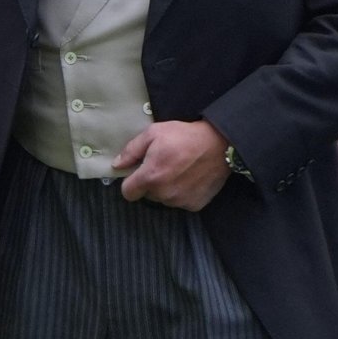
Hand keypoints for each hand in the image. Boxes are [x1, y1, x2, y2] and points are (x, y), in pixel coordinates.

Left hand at [112, 120, 230, 210]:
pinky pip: (181, 202)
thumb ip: (131, 151)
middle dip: (151, 182)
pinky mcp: (195, 205)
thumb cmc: (184, 136)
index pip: (128, 192)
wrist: (220, 144)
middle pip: (147, 195)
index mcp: (150, 177)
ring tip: (179, 170)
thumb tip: (117, 165)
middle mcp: (164, 194)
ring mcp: (180, 201)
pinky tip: (191, 178)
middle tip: (164, 165)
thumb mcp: (153, 133)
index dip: (131, 182)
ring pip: (164, 199)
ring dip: (167, 188)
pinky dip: (183, 193)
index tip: (139, 173)